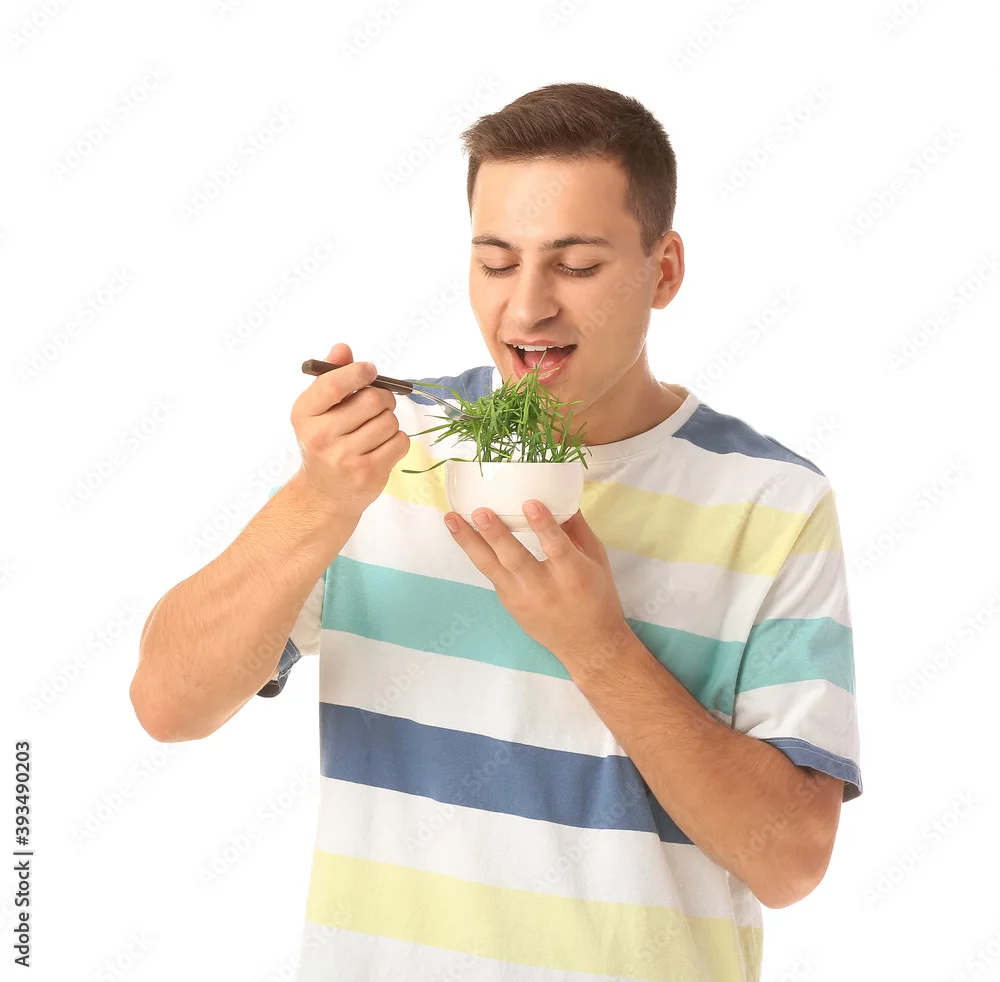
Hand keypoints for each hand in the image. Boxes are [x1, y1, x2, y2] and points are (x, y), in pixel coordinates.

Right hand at [290, 342, 409, 514]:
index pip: (334, 384)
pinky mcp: (368, 474)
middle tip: (379, 404)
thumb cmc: (324, 442)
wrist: (323, 494)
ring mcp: (344, 458)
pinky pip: (400, 442)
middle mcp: (321, 437)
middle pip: (373, 400)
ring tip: (376, 429)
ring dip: (389, 421)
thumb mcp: (317, 410)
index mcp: (305, 414)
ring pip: (389, 421)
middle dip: (384, 397)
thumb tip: (343, 348)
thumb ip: (330, 376)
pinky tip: (382, 446)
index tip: (370, 370)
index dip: (358, 372)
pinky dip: (397, 440)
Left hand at [443, 500, 629, 673]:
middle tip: (479, 512)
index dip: (543, 525)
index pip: (556, 547)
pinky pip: (491, 574)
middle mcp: (545, 588)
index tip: (529, 503)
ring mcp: (522, 598)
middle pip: (515, 559)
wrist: (587, 645)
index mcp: (573, 574)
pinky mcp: (508, 603)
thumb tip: (560, 495)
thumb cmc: (597, 597)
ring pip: (491, 567)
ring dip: (469, 542)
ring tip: (451, 519)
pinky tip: (462, 533)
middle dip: (495, 534)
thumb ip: (577, 529)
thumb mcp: (596, 560)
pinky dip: (477, 552)